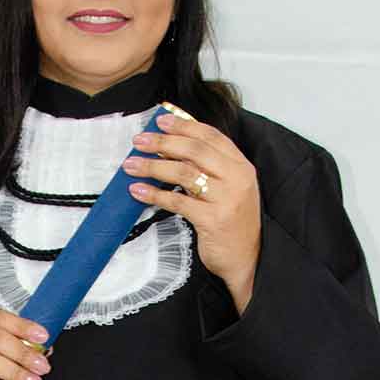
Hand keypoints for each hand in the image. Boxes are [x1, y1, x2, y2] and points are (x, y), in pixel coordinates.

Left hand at [121, 107, 261, 312]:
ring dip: (153, 167)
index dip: (184, 125)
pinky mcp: (213, 220)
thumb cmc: (232, 223)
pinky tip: (139, 191)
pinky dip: (155, 195)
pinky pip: (178, 202)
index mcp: (241, 166)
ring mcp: (226, 199)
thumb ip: (208, 167)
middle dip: (163, 142)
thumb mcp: (228, 188)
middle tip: (139, 140)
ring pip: (184, 172)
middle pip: (195, 149)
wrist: (247, 259)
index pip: (211, 135)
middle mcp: (237, 178)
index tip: (161, 120)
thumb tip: (172, 145)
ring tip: (131, 165)